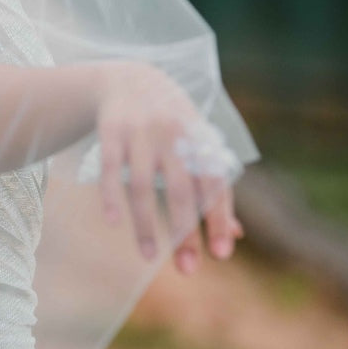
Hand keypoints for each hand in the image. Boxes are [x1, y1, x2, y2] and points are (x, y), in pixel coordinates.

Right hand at [95, 61, 243, 271]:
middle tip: (187, 270)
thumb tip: (237, 234)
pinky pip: (110, 169)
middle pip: (180, 191)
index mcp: (199, 138)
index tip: (221, 255)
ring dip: (145, 224)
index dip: (218, 218)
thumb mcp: (196, 143)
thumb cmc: (171, 121)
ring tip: (148, 257)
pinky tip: (112, 222)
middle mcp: (172, 134)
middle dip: (184, 232)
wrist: (129, 78)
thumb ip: (213, 185)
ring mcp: (139, 132)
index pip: (214, 183)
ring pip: (143, 186)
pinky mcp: (111, 131)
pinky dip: (111, 196)